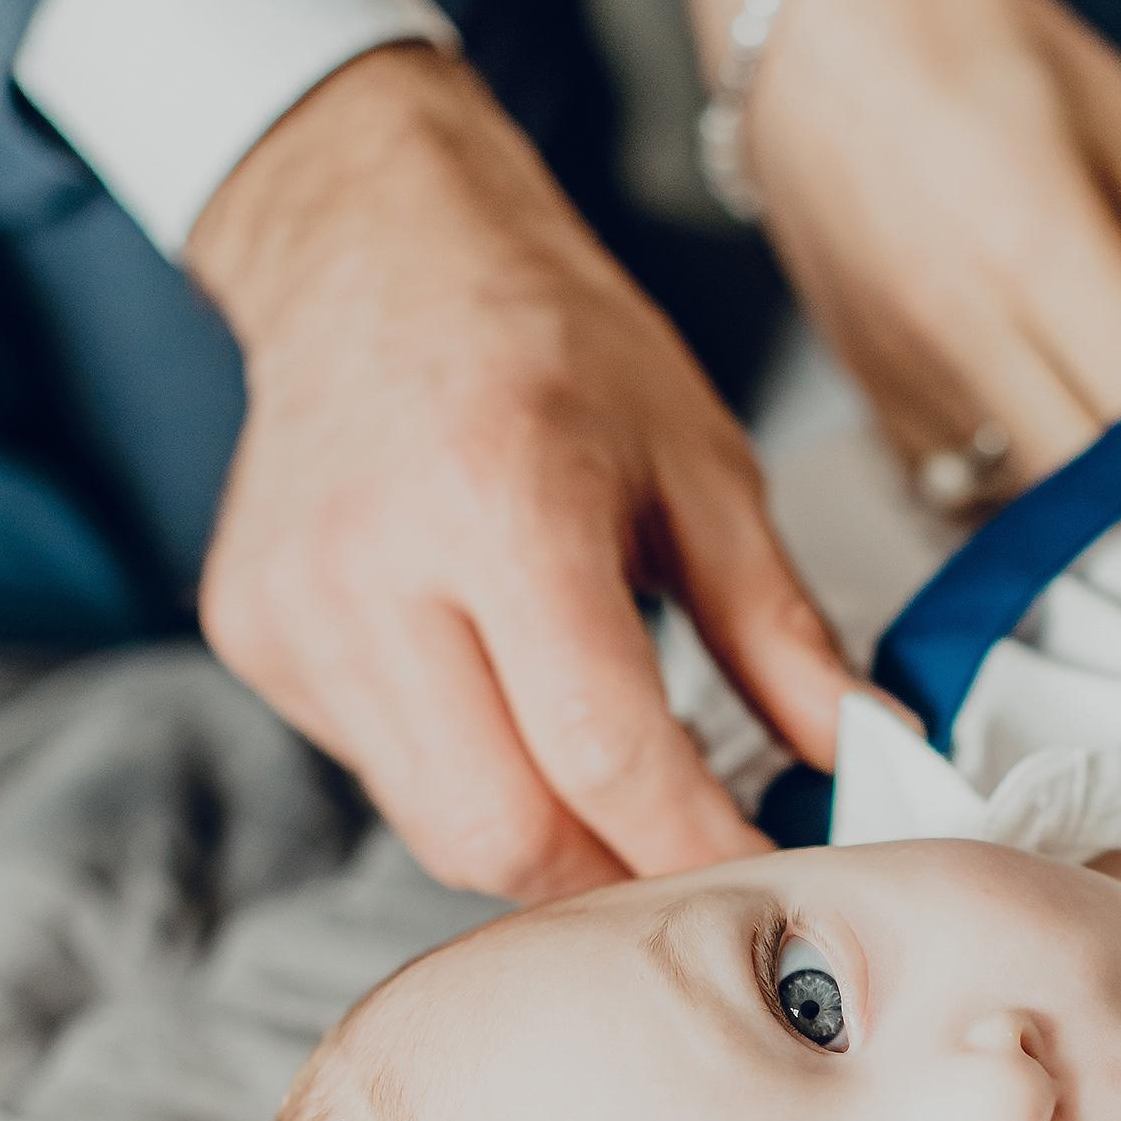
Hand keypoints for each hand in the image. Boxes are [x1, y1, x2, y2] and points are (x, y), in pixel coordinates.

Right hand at [185, 45, 853, 899]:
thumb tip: (863, 757)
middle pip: (503, 830)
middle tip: (690, 850)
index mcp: (500, 500)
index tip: (770, 874)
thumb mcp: (700, 461)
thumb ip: (777, 629)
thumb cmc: (544, 339)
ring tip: (604, 774)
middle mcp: (372, 567)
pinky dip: (465, 774)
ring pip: (437, 828)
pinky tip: (496, 693)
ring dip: (543, 838)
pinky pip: (383, 773)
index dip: (698, 844)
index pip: (604, 750)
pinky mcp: (257, 641)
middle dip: (614, 874)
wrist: (369, 246)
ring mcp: (295, 613)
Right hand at [706, 0, 1120, 492]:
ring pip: (1030, 498)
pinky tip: (1046, 408)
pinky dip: (1021, 473)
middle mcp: (960, 327)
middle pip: (1096, 482)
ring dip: (1095, 482)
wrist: (808, 20)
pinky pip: (961, 487)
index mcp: (1036, 242)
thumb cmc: (974, 39)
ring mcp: (902, 373)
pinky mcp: (866, 397)